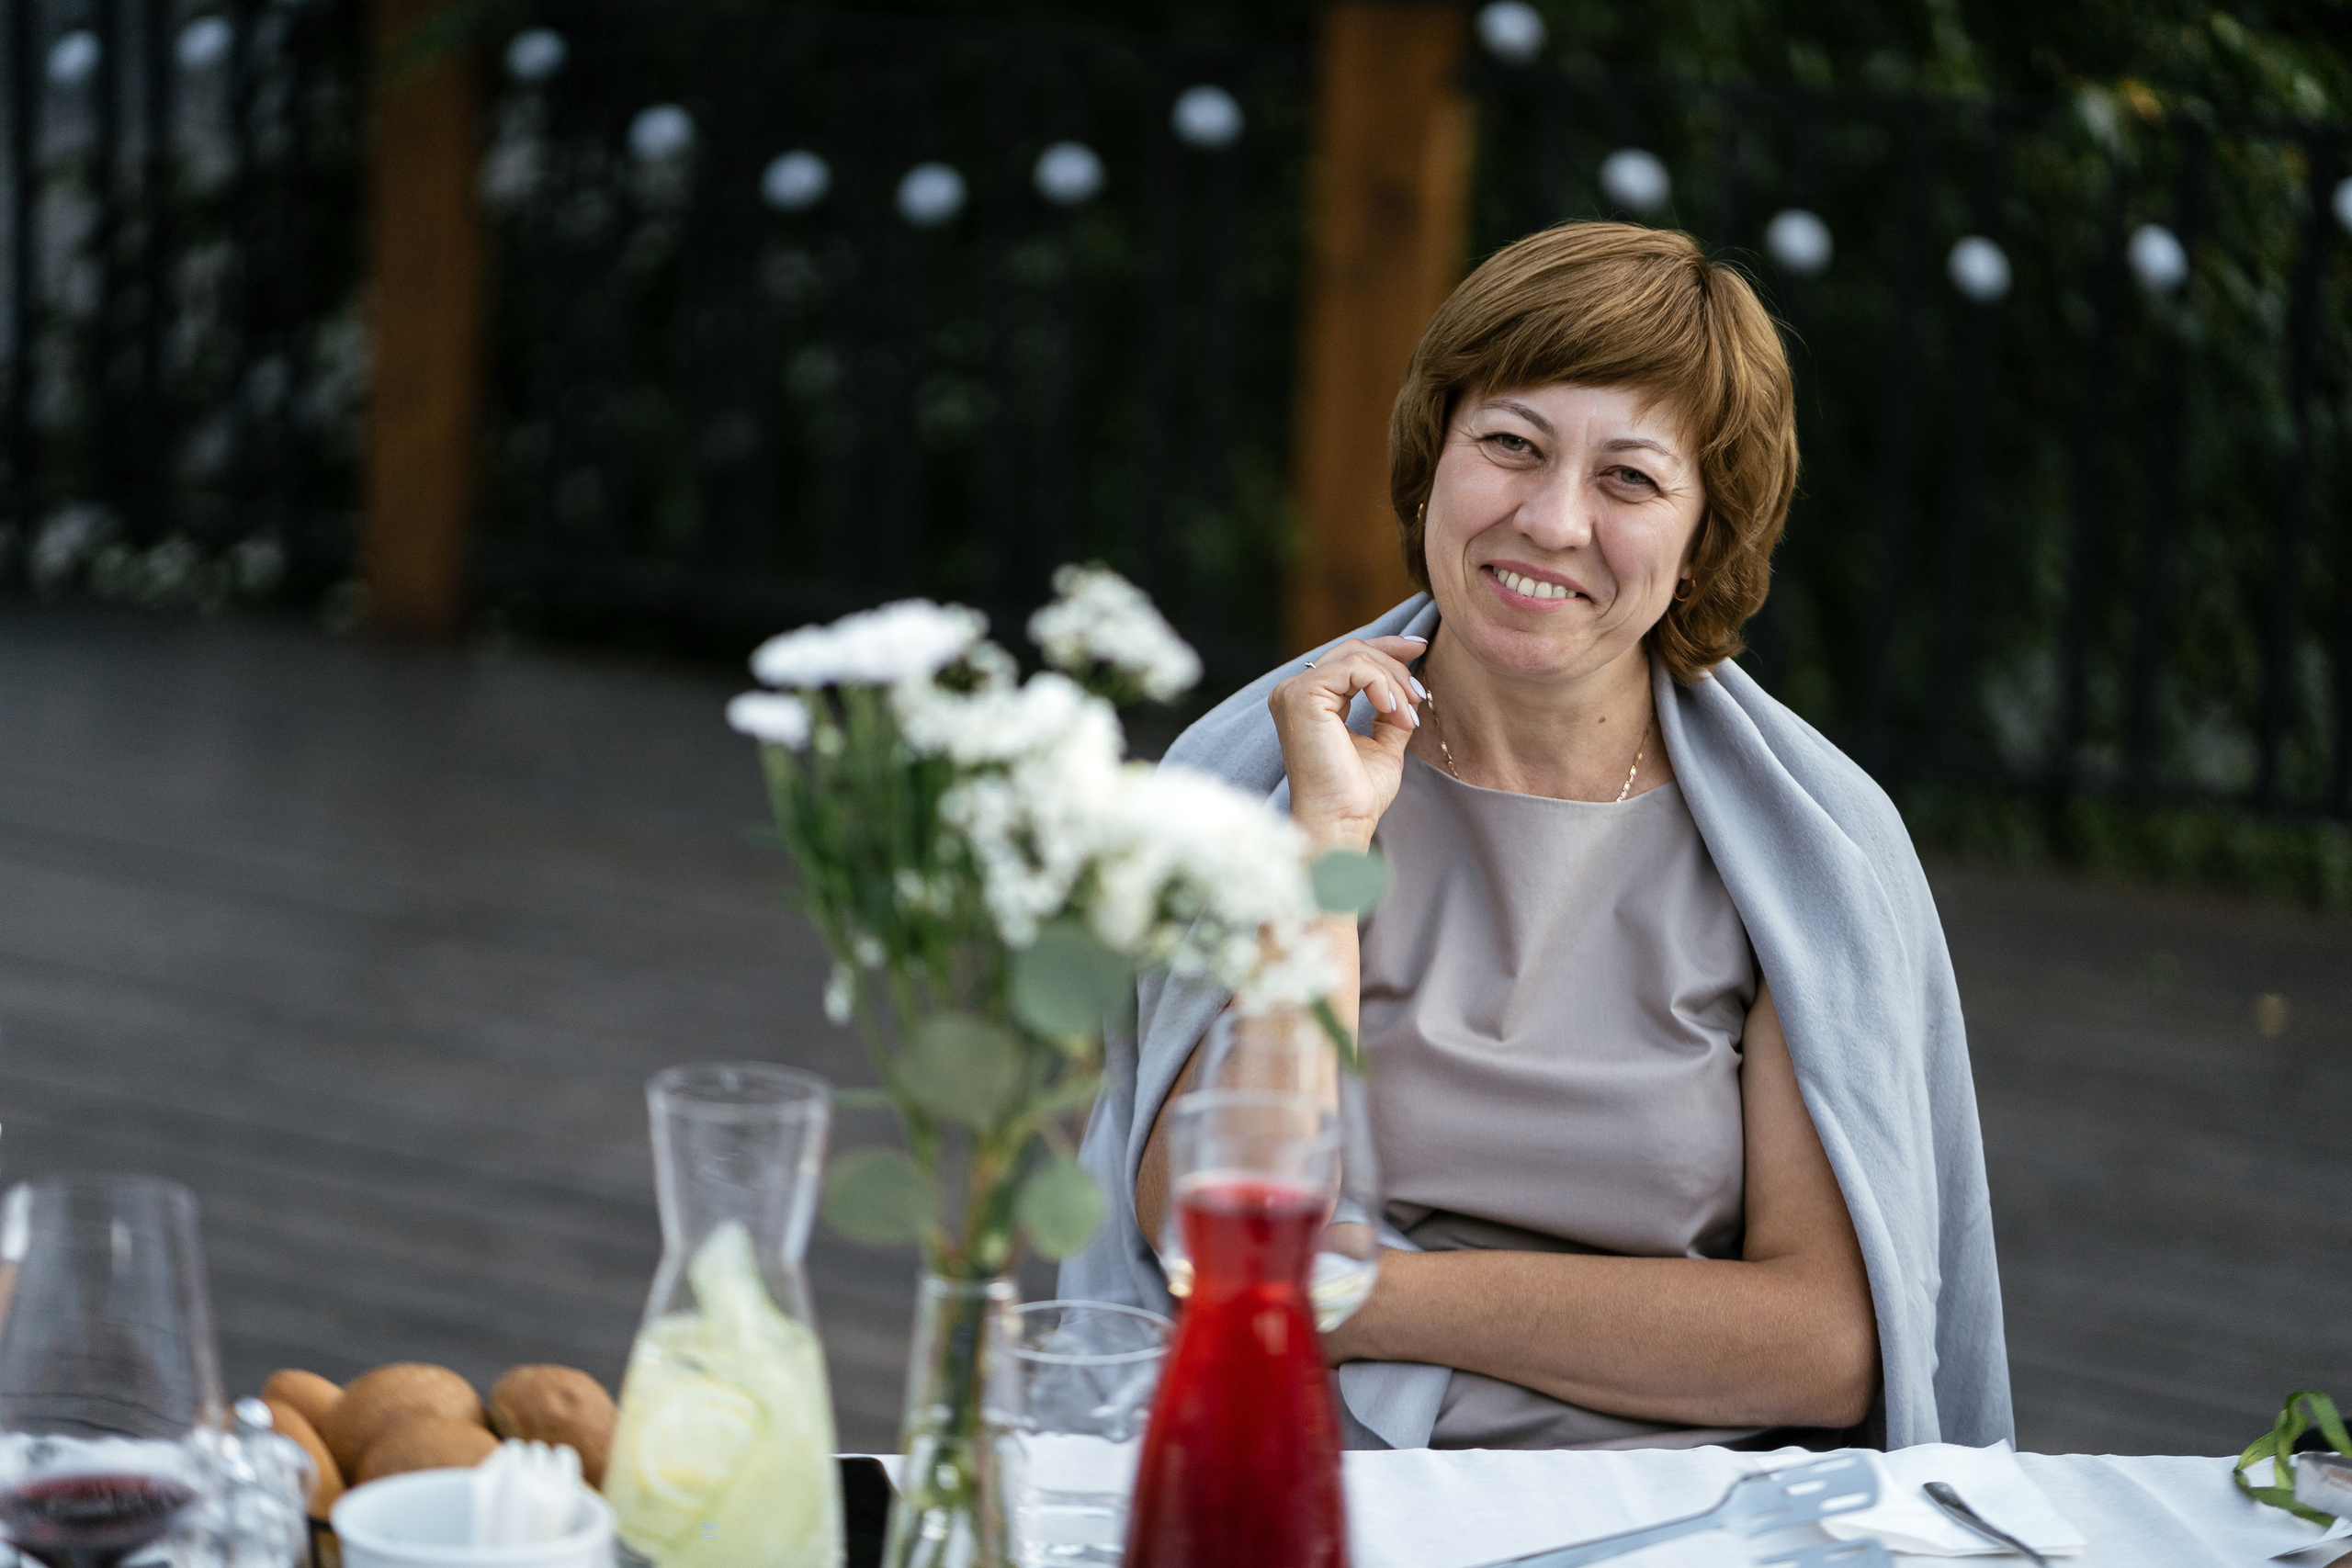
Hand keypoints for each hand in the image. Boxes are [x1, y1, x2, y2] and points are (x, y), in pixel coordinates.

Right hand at [1269, 635, 1425, 852]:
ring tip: (1409, 714)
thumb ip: (1390, 714)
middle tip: (1420, 694)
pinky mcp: (1302, 697)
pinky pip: (1353, 668)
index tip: (1420, 646)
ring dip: (1393, 681)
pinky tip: (1393, 711)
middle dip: (1395, 663)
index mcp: (1309, 702)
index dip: (1386, 647)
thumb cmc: (1357, 795)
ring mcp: (1294, 693)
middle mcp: (1294, 692)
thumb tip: (1410, 690)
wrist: (1342, 822)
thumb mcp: (1383, 745)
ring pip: (1356, 657)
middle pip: (1353, 650)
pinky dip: (1382, 684)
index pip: (1347, 659)